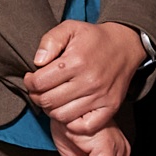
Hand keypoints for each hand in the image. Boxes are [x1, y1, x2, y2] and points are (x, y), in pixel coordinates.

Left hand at [21, 20, 146, 136]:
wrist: (125, 45)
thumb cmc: (93, 38)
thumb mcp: (70, 28)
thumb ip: (50, 41)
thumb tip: (38, 62)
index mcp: (76, 61)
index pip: (39, 83)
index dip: (30, 82)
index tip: (32, 78)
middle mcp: (89, 81)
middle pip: (48, 101)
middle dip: (38, 96)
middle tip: (40, 89)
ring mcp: (100, 96)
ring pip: (62, 116)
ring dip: (52, 109)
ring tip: (54, 98)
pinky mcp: (110, 107)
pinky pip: (83, 127)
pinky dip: (73, 123)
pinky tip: (70, 109)